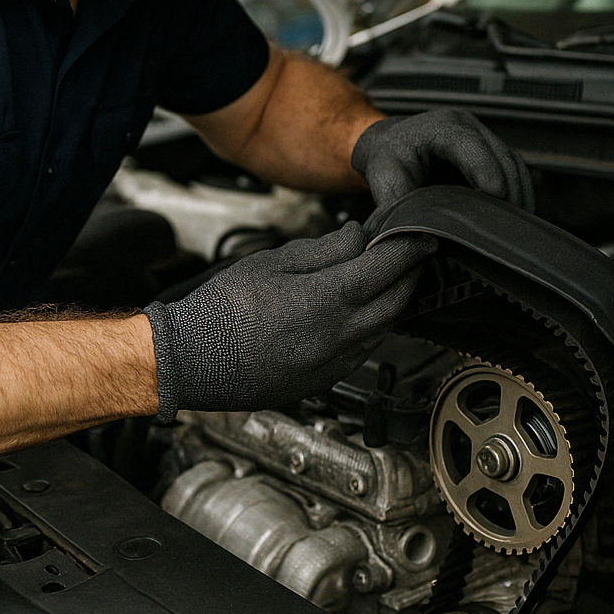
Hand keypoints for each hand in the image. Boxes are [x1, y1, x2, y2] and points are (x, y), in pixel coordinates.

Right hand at [145, 221, 435, 419]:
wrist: (192, 361)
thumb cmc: (222, 310)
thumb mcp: (272, 263)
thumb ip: (323, 250)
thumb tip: (358, 237)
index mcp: (327, 300)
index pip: (388, 268)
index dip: (409, 247)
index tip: (421, 232)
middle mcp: (339, 336)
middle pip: (397, 301)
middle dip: (409, 274)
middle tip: (410, 252)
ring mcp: (334, 364)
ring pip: (385, 329)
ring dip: (393, 301)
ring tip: (387, 278)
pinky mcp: (325, 381)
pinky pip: (364, 350)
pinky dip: (373, 327)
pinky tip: (360, 312)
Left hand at [351, 109, 533, 213]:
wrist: (390, 145)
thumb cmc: (387, 158)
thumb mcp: (384, 179)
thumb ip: (398, 204)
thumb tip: (418, 236)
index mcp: (441, 127)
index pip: (472, 147)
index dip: (487, 171)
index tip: (496, 197)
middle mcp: (468, 126)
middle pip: (502, 157)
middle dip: (509, 191)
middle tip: (509, 226)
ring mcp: (483, 136)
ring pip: (514, 164)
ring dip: (519, 195)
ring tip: (515, 227)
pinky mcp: (491, 151)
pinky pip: (513, 171)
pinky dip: (517, 193)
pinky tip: (514, 218)